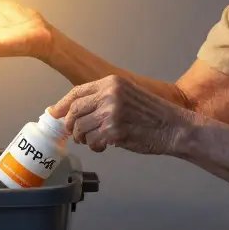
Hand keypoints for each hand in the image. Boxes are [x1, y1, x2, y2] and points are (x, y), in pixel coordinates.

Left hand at [51, 75, 198, 154]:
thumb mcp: (127, 96)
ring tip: (96, 141)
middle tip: (75, 135)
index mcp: (112, 82)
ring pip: (81, 128)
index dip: (62, 105)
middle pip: (74, 111)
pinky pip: (93, 141)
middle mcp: (110, 94)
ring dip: (84, 139)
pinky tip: (105, 146)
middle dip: (71, 126)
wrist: (175, 127)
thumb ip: (103, 99)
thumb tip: (75, 112)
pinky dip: (95, 147)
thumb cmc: (153, 115)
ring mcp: (111, 112)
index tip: (54, 114)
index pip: (76, 92)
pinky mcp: (114, 130)